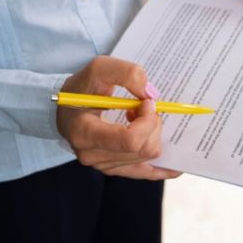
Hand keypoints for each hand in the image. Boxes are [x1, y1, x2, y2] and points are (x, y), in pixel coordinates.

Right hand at [57, 56, 180, 179]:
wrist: (67, 106)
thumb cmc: (82, 87)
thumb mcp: (100, 68)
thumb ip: (127, 74)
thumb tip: (151, 94)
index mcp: (85, 133)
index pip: (130, 141)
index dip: (147, 121)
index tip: (147, 102)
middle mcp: (93, 155)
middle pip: (144, 149)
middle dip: (153, 124)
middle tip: (144, 106)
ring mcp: (104, 165)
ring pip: (149, 157)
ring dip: (153, 133)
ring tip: (137, 117)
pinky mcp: (114, 168)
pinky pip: (146, 174)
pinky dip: (162, 168)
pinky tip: (175, 166)